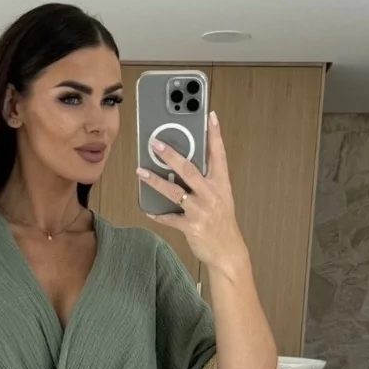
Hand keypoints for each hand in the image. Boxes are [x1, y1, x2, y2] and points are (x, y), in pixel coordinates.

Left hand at [137, 111, 248, 272]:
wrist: (228, 251)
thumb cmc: (222, 222)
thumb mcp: (221, 197)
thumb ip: (206, 181)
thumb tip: (183, 165)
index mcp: (221, 184)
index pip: (219, 155)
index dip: (215, 135)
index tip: (210, 116)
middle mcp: (211, 195)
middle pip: (189, 170)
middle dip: (171, 155)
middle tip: (156, 143)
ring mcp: (201, 211)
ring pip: (174, 192)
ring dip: (155, 181)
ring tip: (141, 172)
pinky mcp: (191, 227)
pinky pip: (169, 218)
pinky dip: (158, 214)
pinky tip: (148, 209)